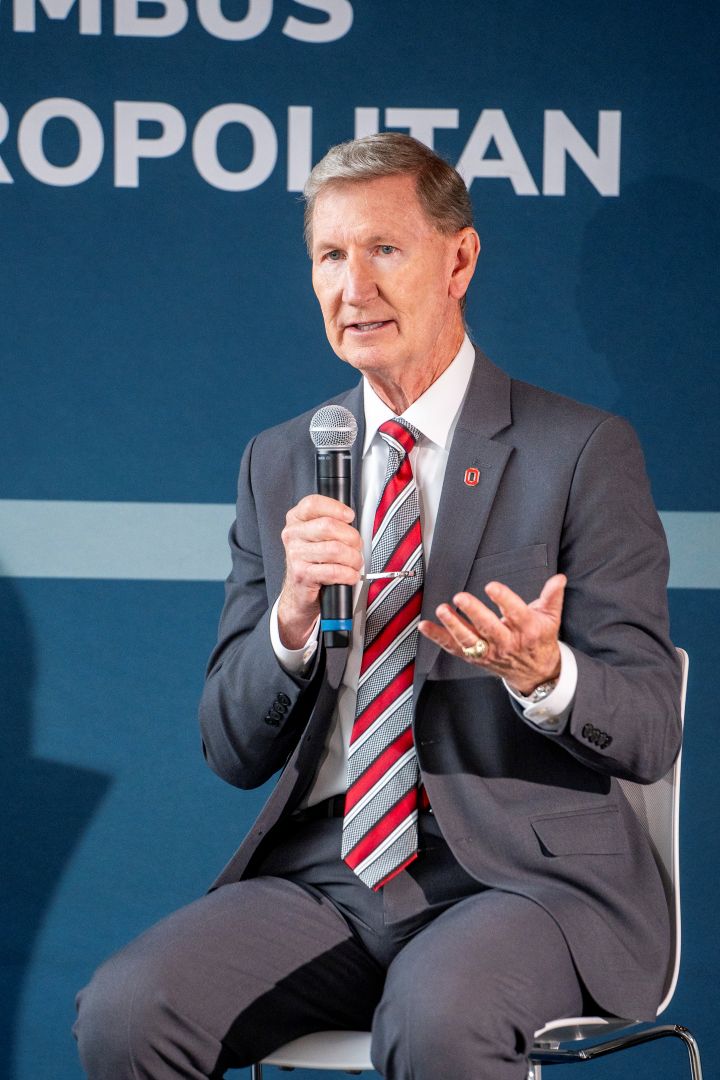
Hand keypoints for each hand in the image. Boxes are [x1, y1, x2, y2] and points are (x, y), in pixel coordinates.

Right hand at [278, 494, 362, 648]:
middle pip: (328, 526)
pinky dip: (348, 574)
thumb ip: (332, 522)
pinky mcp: (302, 574)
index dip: (336, 508)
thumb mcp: (318, 536)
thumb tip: (355, 521)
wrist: (299, 591)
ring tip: (355, 563)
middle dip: (351, 537)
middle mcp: (292, 534)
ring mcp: (295, 555)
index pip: (313, 503)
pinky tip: (350, 575)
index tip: (350, 517)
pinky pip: (333, 571)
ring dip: (353, 558)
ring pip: (334, 549)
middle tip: (357, 546)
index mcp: (296, 519)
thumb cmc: (314, 560)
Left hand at [418, 574, 565, 695]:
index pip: (515, 613)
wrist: (536, 673)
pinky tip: (425, 626)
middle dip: (473, 613)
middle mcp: (507, 643)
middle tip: (460, 598)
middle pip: (489, 628)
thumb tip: (559, 578)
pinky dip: (438, 638)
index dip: (503, 599)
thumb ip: (552, 596)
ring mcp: (490, 652)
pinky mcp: (476, 657)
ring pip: (469, 641)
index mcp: (527, 630)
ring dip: (453, 625)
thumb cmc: (540, 639)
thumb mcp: (551, 618)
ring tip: (442, 610)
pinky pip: (454, 648)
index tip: (491, 586)